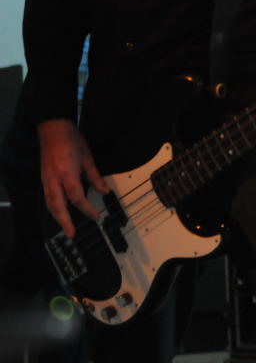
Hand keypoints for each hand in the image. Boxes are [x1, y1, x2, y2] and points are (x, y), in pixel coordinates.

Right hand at [38, 119, 108, 236]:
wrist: (53, 129)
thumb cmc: (72, 140)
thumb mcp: (88, 158)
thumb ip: (95, 177)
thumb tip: (105, 192)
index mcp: (67, 173)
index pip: (77, 197)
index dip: (87, 209)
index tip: (96, 216)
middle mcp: (54, 179)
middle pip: (58, 206)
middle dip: (65, 222)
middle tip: (72, 234)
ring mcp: (47, 179)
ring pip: (50, 204)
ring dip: (58, 217)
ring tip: (66, 227)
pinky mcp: (44, 178)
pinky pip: (48, 197)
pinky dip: (54, 208)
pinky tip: (60, 212)